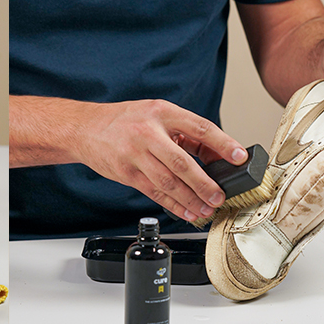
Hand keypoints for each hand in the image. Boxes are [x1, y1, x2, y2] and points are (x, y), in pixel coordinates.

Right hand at [74, 99, 247, 221]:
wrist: (85, 128)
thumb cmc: (124, 121)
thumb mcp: (156, 114)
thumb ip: (184, 132)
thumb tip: (215, 156)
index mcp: (162, 112)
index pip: (200, 128)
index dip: (222, 143)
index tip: (238, 157)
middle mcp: (149, 132)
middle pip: (183, 163)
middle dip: (205, 183)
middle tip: (220, 196)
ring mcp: (136, 154)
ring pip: (169, 182)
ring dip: (190, 199)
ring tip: (206, 208)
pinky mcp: (127, 173)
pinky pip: (154, 192)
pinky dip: (173, 204)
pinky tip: (185, 211)